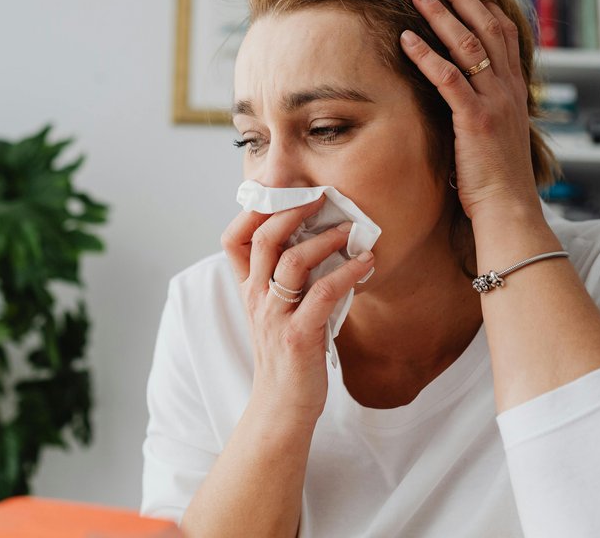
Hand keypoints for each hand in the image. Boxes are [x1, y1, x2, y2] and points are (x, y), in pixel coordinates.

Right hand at [221, 197, 374, 423]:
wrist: (282, 406)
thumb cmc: (287, 357)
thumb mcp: (277, 312)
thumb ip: (287, 281)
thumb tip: (321, 243)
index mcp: (249, 290)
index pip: (233, 239)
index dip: (252, 211)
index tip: (282, 191)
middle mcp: (257, 299)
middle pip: (263, 239)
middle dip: (292, 210)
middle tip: (321, 197)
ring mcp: (276, 317)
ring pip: (292, 261)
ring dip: (325, 240)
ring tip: (351, 231)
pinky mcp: (299, 335)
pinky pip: (322, 294)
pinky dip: (347, 273)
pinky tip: (366, 264)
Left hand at [399, 0, 541, 220]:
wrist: (509, 210)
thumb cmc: (494, 181)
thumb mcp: (493, 136)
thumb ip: (481, 111)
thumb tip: (460, 102)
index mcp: (515, 92)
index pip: (505, 36)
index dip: (486, 8)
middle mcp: (509, 90)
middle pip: (488, 29)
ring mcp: (494, 103)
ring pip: (468, 45)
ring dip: (441, 15)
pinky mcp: (475, 119)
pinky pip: (448, 78)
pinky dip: (425, 55)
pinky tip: (405, 39)